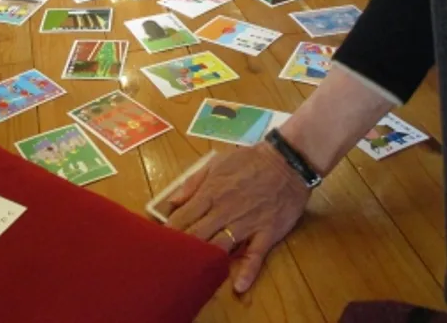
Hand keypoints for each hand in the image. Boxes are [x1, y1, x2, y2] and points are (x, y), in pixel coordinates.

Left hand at [168, 144, 310, 293]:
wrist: (286, 162)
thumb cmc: (249, 161)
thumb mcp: (216, 163)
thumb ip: (192, 183)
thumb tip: (172, 202)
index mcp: (211, 193)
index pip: (184, 217)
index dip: (170, 231)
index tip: (160, 242)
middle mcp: (225, 211)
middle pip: (197, 234)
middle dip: (182, 248)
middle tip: (169, 261)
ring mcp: (246, 224)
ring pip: (220, 246)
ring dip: (206, 259)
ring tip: (192, 273)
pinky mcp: (266, 233)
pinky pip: (256, 254)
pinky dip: (247, 271)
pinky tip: (239, 286)